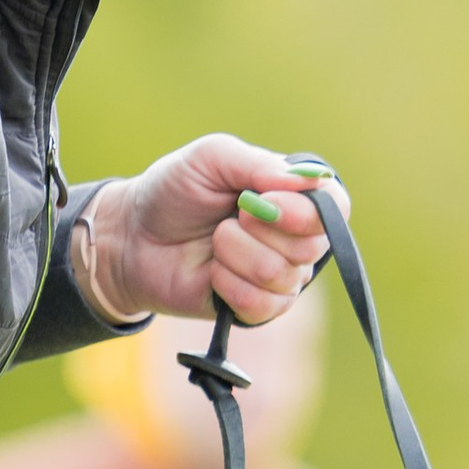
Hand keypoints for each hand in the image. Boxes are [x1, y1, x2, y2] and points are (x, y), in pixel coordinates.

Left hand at [85, 137, 339, 327]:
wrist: (133, 238)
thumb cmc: (173, 191)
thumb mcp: (211, 158)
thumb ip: (258, 164)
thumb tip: (307, 181)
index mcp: (291, 196)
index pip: (334, 206)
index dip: (307, 211)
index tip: (266, 202)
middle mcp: (293, 238)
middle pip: (311, 246)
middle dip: (259, 230)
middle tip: (228, 218)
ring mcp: (278, 277)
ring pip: (283, 276)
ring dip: (236, 255)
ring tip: (214, 243)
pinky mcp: (257, 310)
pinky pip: (262, 305)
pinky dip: (229, 285)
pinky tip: (212, 273)